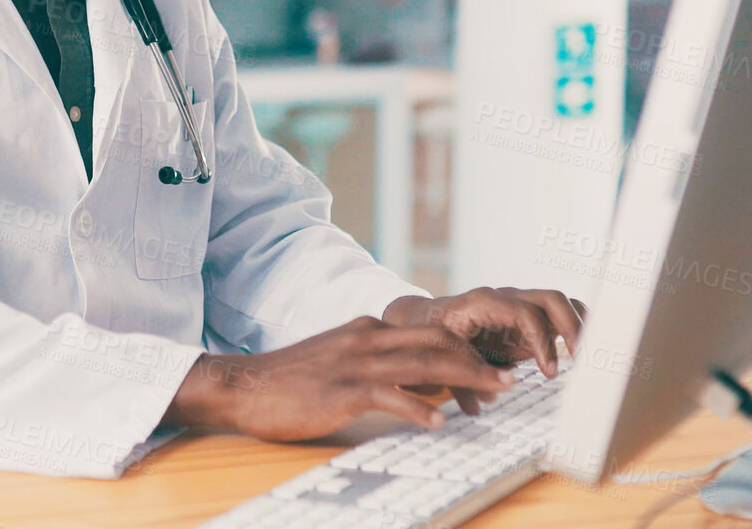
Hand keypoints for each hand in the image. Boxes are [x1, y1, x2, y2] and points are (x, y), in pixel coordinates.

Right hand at [162, 316, 515, 440]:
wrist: (244, 385)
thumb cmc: (290, 379)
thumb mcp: (339, 361)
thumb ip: (378, 366)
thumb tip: (422, 384)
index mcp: (368, 330)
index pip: (429, 331)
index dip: (465, 348)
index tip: (490, 365)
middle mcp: (367, 338)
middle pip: (436, 342)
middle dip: (477, 361)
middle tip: (507, 380)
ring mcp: (354, 362)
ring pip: (422, 365)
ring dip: (464, 379)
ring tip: (492, 394)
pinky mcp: (340, 389)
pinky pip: (388, 396)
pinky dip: (417, 408)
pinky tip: (438, 421)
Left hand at [382, 288, 586, 414]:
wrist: (426, 319)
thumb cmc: (433, 336)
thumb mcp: (440, 355)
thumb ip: (460, 378)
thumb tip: (484, 401)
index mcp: (484, 303)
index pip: (525, 313)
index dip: (542, 342)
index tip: (550, 372)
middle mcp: (506, 297)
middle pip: (550, 299)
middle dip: (571, 328)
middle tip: (583, 359)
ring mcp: (519, 304)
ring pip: (559, 302)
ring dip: (579, 325)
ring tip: (592, 355)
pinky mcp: (527, 317)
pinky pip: (557, 314)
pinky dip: (575, 327)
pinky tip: (585, 351)